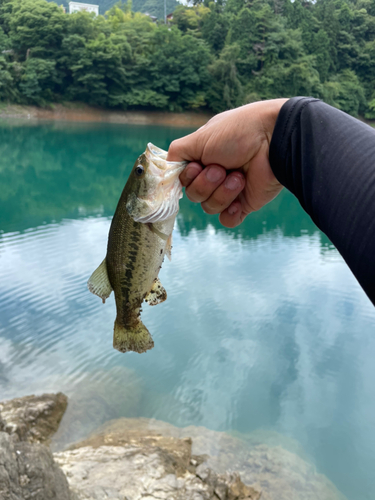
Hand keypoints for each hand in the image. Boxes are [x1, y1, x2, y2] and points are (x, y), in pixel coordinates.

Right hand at [167, 99, 287, 226]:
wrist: (274, 141)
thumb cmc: (237, 133)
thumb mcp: (199, 138)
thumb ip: (176, 154)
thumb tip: (165, 169)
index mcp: (203, 158)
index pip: (182, 179)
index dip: (187, 177)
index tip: (197, 165)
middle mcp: (214, 175)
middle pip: (194, 195)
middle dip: (206, 183)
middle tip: (222, 168)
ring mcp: (229, 191)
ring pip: (209, 208)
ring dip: (222, 192)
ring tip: (238, 176)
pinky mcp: (245, 204)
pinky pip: (227, 221)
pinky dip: (230, 213)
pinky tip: (238, 202)